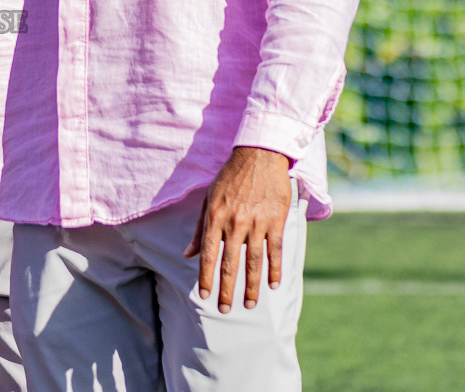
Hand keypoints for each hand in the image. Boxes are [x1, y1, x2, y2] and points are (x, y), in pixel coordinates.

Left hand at [183, 146, 292, 312]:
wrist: (259, 155)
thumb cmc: (229, 177)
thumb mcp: (208, 199)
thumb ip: (200, 229)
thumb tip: (188, 254)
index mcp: (215, 217)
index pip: (209, 255)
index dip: (206, 277)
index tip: (205, 295)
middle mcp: (235, 223)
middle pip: (230, 263)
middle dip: (226, 289)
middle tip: (224, 309)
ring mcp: (257, 223)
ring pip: (253, 262)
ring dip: (252, 286)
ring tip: (249, 304)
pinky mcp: (276, 220)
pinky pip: (275, 250)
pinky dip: (275, 269)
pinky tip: (273, 285)